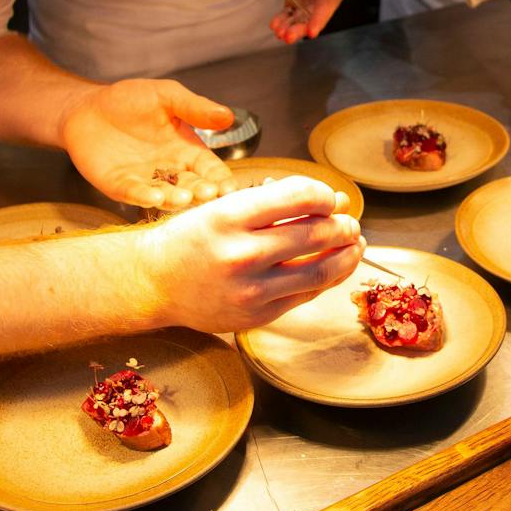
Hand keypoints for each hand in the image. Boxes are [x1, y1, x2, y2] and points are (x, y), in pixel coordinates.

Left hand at [60, 79, 237, 207]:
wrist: (88, 107)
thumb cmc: (130, 100)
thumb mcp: (167, 96)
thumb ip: (195, 107)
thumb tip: (227, 115)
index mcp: (187, 151)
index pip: (210, 170)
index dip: (221, 179)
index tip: (229, 187)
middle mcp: (170, 170)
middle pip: (192, 187)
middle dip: (201, 192)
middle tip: (209, 193)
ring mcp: (145, 180)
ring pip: (165, 196)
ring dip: (175, 199)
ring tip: (184, 197)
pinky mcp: (119, 185)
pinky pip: (133, 194)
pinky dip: (143, 197)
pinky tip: (154, 197)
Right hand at [143, 176, 365, 331]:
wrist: (155, 283)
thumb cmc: (191, 239)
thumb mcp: (224, 207)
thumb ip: (276, 203)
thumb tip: (333, 201)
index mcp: (230, 217)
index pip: (299, 197)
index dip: (324, 194)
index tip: (329, 197)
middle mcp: (241, 254)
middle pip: (315, 235)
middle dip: (342, 225)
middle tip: (349, 221)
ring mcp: (250, 290)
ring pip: (319, 270)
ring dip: (347, 255)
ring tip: (355, 243)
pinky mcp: (257, 315)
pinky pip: (305, 294)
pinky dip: (327, 278)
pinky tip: (335, 266)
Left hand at [272, 0, 353, 43]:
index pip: (326, 9)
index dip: (318, 20)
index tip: (312, 32)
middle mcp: (322, 1)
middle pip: (311, 20)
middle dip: (300, 29)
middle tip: (288, 36)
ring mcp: (308, 3)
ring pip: (299, 20)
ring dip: (289, 28)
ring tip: (279, 32)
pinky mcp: (296, 0)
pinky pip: (288, 13)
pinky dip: (282, 20)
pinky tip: (275, 25)